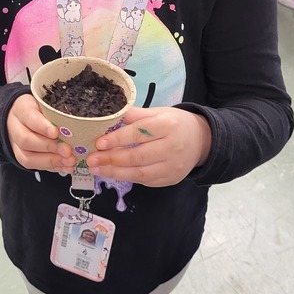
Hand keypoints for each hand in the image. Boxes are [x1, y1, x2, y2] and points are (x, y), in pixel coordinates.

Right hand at [7, 94, 74, 171]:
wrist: (24, 116)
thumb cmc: (41, 107)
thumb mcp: (46, 102)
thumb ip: (56, 111)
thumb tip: (74, 122)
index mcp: (21, 109)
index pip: (29, 117)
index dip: (42, 127)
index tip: (56, 132)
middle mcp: (15, 127)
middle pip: (26, 140)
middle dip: (49, 147)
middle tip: (67, 150)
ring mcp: (16, 145)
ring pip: (27, 157)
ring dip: (51, 161)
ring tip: (68, 161)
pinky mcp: (23, 157)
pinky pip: (34, 166)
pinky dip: (53, 168)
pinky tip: (66, 167)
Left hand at [87, 107, 211, 186]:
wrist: (201, 140)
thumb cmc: (174, 123)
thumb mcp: (158, 112)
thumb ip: (135, 115)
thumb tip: (109, 116)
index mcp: (167, 125)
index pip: (139, 133)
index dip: (117, 139)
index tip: (99, 143)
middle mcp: (172, 147)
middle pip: (138, 156)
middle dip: (111, 159)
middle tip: (92, 159)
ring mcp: (172, 166)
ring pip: (140, 173)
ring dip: (115, 173)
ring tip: (97, 169)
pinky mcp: (171, 179)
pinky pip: (145, 181)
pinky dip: (128, 177)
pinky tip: (114, 173)